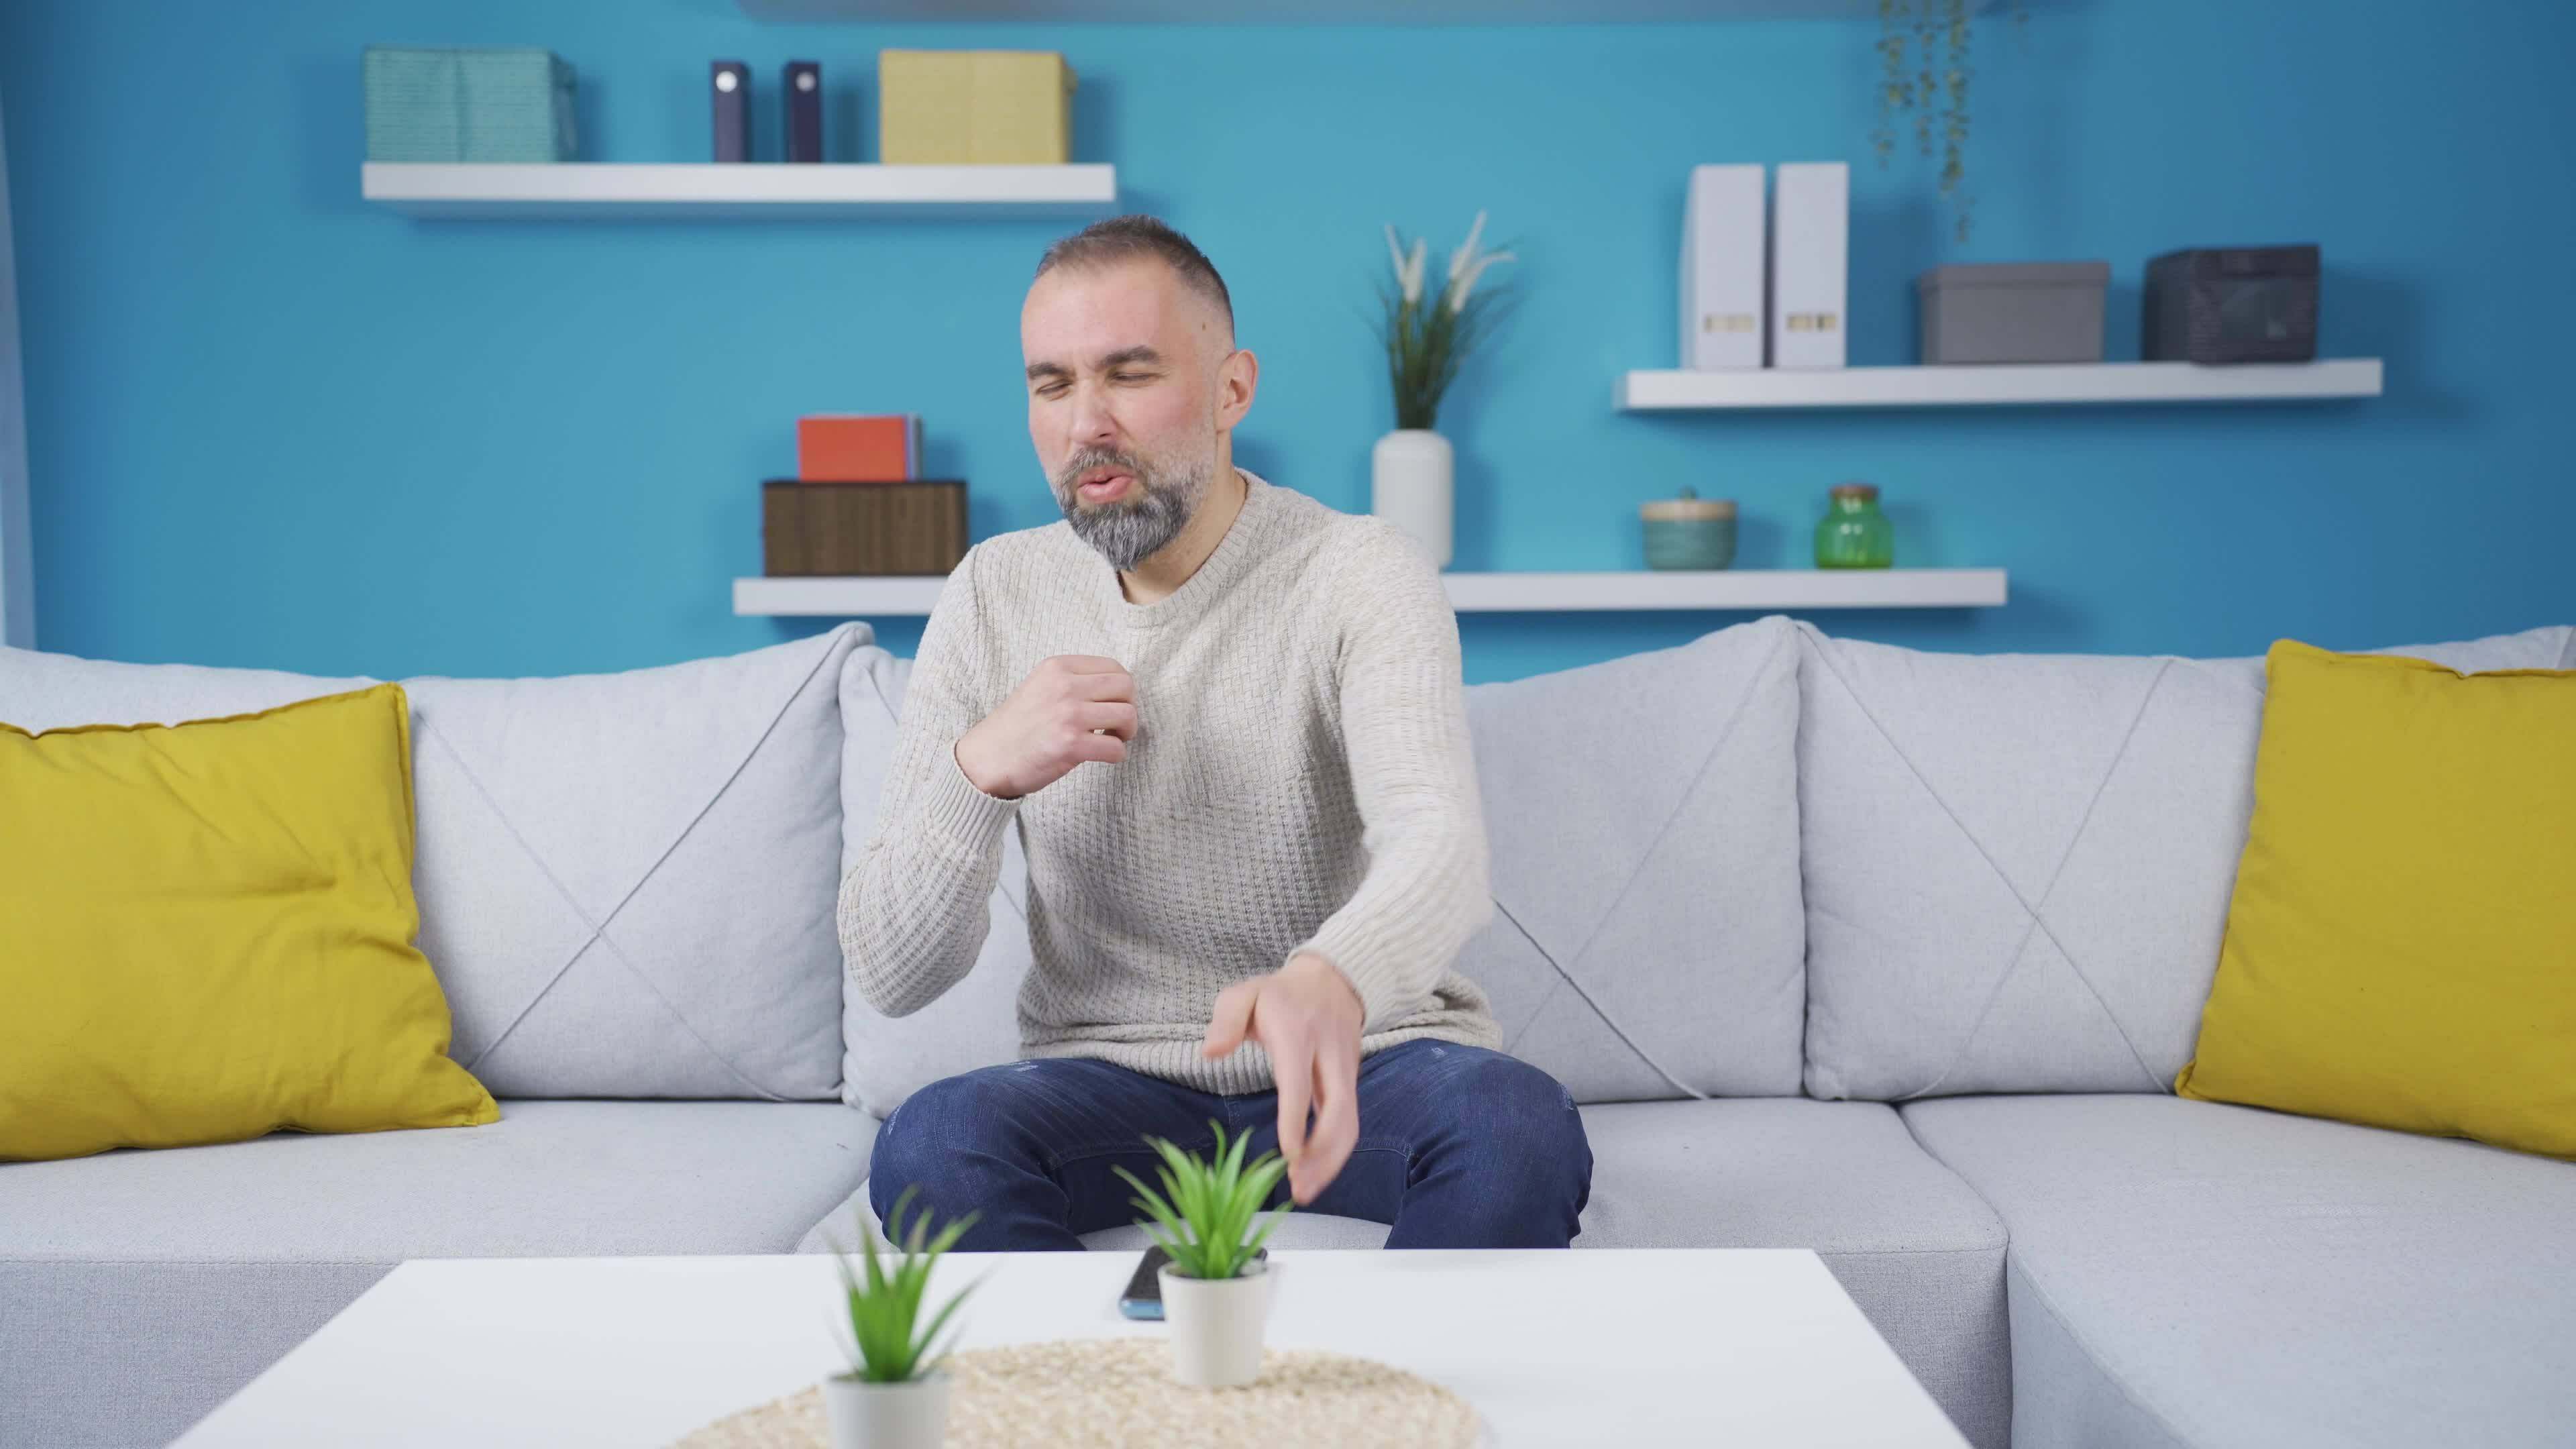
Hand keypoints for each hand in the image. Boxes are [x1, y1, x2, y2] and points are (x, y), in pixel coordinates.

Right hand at [953, 655, 1136, 799]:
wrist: (987, 758)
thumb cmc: (1017, 725)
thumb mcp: (1041, 686)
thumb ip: (1074, 681)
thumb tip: (1119, 688)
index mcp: (1058, 667)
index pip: (1114, 667)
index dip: (1121, 689)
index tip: (1111, 704)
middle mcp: (1065, 686)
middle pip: (1126, 687)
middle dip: (1129, 707)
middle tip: (1116, 724)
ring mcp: (1069, 715)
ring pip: (1128, 715)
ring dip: (1126, 732)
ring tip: (1110, 739)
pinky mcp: (1071, 745)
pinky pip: (1116, 748)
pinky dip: (1116, 755)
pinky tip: (1101, 756)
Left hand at [1200, 951, 1365, 1204]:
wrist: (1333, 980)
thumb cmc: (1278, 995)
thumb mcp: (1245, 993)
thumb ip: (1225, 1019)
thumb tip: (1210, 1052)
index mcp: (1298, 1033)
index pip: (1300, 1082)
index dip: (1297, 1120)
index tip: (1289, 1154)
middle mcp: (1329, 1054)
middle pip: (1338, 1109)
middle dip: (1322, 1152)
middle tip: (1298, 1186)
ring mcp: (1346, 1070)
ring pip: (1350, 1122)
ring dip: (1331, 1161)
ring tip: (1305, 1190)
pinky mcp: (1352, 1083)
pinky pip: (1350, 1122)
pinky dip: (1335, 1152)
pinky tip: (1314, 1172)